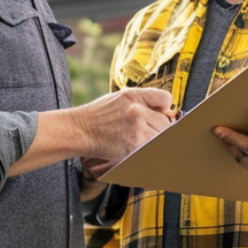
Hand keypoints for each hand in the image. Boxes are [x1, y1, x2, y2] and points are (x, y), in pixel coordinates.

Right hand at [12, 88, 174, 177]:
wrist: (78, 131)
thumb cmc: (98, 116)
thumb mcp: (118, 99)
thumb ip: (142, 101)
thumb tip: (168, 111)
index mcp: (133, 96)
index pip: (165, 98)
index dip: (165, 108)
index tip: (161, 114)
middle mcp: (136, 110)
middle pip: (165, 122)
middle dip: (160, 128)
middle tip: (146, 133)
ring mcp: (136, 130)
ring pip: (161, 138)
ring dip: (155, 141)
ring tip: (140, 142)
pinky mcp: (134, 148)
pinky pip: (152, 150)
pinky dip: (149, 152)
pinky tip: (138, 150)